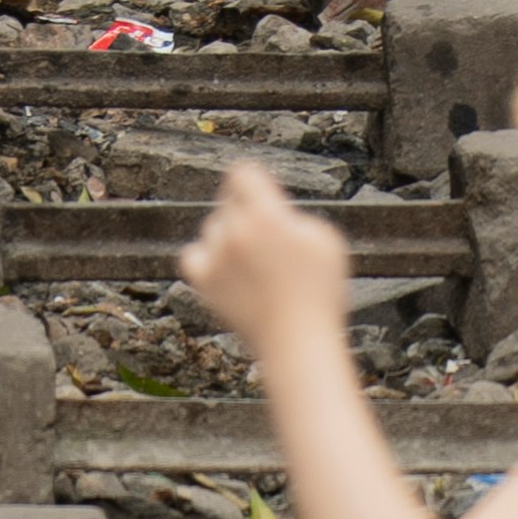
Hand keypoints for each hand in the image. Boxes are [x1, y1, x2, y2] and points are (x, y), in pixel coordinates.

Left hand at [180, 157, 353, 358]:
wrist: (299, 344)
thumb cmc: (318, 295)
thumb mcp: (325, 240)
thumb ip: (295, 216)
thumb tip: (277, 211)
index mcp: (266, 216)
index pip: (243, 173)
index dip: (254, 181)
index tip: (261, 192)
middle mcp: (236, 231)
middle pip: (229, 201)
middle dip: (246, 211)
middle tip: (265, 236)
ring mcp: (217, 257)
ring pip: (213, 227)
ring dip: (228, 236)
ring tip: (253, 263)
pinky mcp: (205, 282)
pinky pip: (192, 255)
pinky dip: (205, 258)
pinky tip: (224, 266)